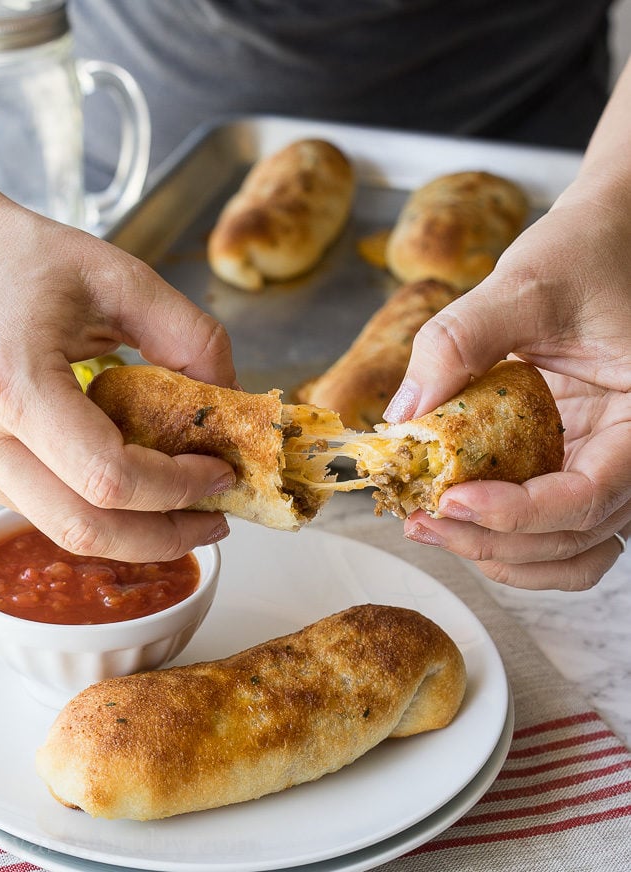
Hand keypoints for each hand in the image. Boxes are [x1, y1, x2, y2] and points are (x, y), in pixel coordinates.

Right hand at [0, 156, 237, 560]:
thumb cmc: (22, 259)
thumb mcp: (119, 279)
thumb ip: (189, 336)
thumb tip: (229, 400)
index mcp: (12, 383)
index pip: (109, 477)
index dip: (178, 488)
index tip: (220, 475)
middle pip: (85, 529)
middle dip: (163, 538)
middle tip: (214, 522)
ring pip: (63, 529)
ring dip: (134, 530)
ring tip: (182, 505)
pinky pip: (42, 509)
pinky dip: (97, 509)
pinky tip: (131, 483)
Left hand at [384, 178, 630, 590]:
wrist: (604, 244)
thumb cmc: (584, 254)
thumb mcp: (525, 284)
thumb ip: (461, 340)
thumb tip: (402, 415)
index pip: (589, 496)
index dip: (519, 513)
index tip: (451, 498)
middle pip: (572, 537)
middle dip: (491, 541)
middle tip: (420, 519)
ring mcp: (607, 466)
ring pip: (566, 551)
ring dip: (498, 554)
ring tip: (428, 526)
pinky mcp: (578, 463)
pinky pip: (552, 530)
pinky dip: (506, 538)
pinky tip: (454, 515)